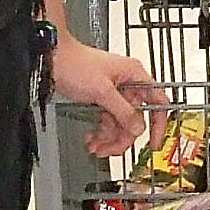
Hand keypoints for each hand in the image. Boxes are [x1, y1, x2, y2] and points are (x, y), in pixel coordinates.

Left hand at [53, 39, 160, 156]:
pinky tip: (91, 138)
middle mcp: (127, 84)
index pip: (158, 102)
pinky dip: (100, 132)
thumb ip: (122, 111)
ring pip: (119, 123)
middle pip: (134, 119)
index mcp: (134, 75)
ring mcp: (113, 93)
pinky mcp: (100, 99)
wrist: (51, 59)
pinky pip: (107, 121)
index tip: (153, 142)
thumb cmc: (74, 63)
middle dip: (121, 137)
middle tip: (109, 149)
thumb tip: (138, 128)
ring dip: (107, 138)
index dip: (158, 124)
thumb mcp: (102, 91)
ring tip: (95, 145)